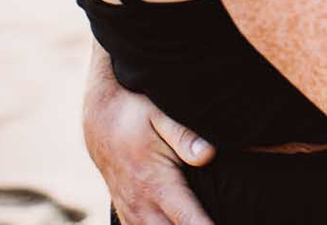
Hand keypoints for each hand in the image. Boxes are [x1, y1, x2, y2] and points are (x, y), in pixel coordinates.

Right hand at [81, 44, 217, 224]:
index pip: (188, 221)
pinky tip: (175, 222)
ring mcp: (132, 211)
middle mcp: (142, 204)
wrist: (99, 117)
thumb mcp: (160, 115)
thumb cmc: (133, 113)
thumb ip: (184, 136)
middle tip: (227, 218)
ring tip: (203, 220)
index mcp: (156, 184)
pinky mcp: (127, 212)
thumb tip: (209, 154)